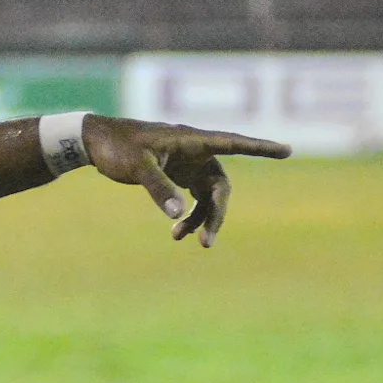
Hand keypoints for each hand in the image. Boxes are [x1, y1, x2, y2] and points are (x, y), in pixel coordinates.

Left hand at [80, 116, 290, 247]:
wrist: (94, 143)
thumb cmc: (116, 148)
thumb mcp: (136, 167)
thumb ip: (158, 188)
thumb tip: (178, 214)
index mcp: (191, 140)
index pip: (233, 143)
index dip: (260, 148)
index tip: (287, 150)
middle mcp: (195, 151)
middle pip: (220, 185)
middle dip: (216, 214)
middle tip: (206, 242)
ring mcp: (188, 163)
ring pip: (207, 196)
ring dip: (201, 218)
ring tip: (181, 239)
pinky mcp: (177, 174)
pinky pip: (193, 198)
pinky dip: (188, 214)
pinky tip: (176, 232)